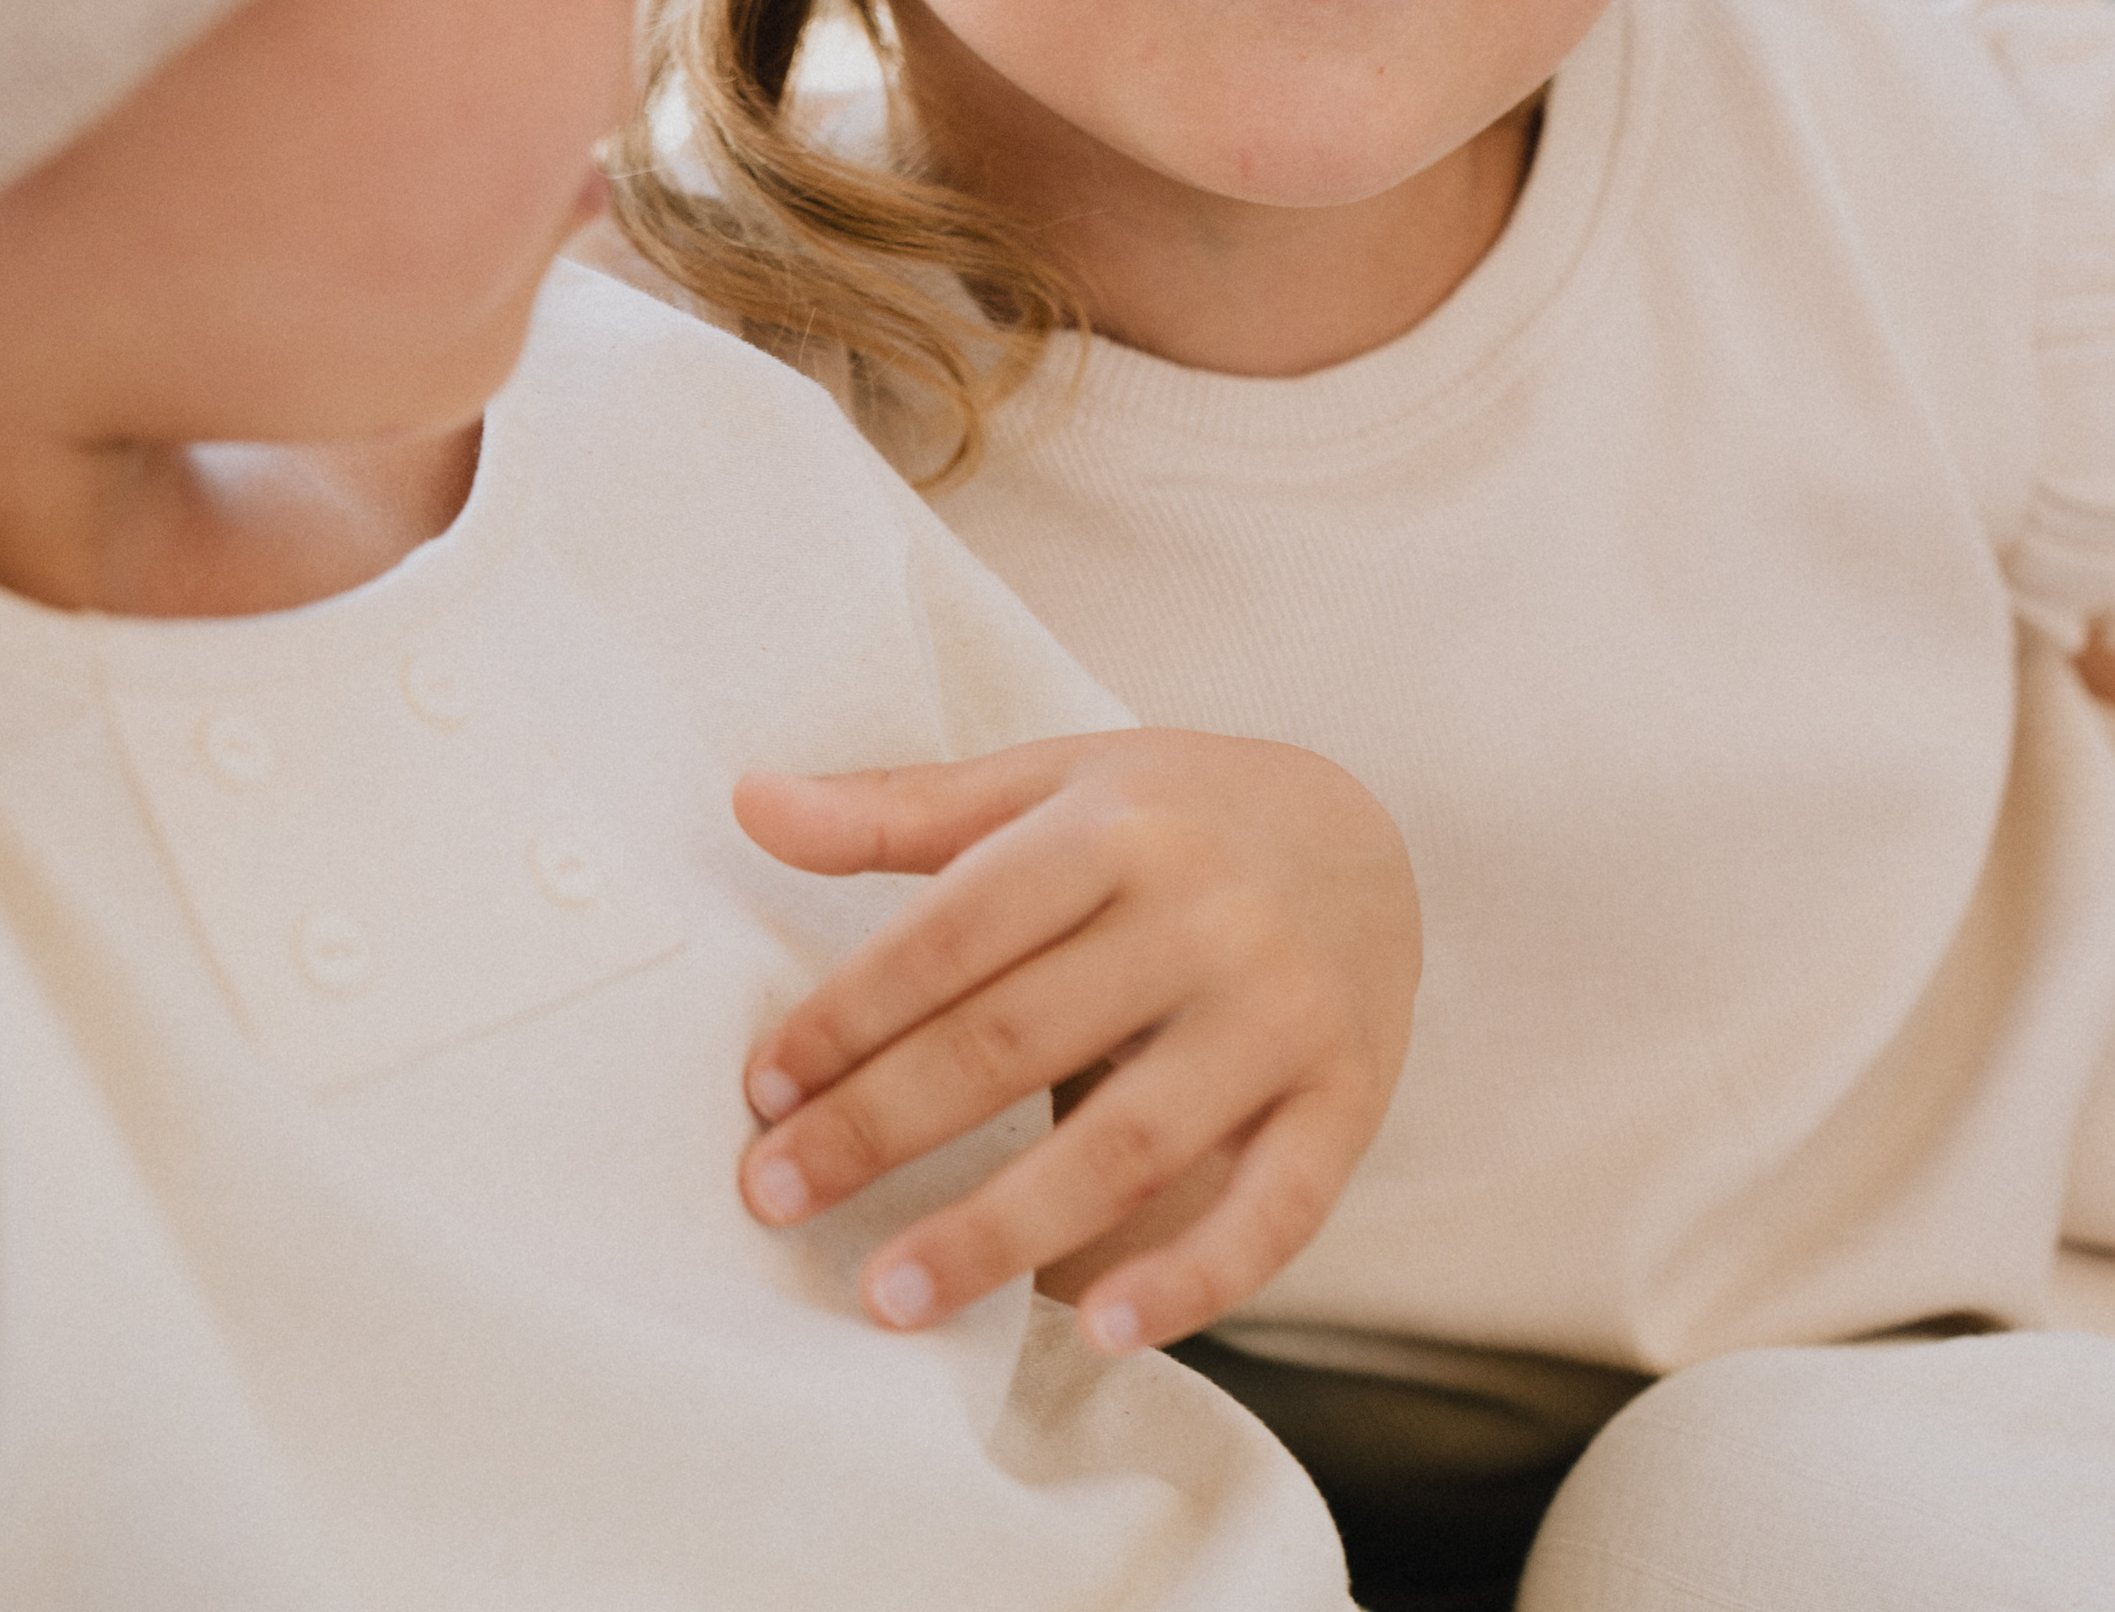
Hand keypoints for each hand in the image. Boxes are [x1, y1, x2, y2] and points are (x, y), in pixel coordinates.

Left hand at [733, 729, 1418, 1355]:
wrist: (1366, 832)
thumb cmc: (1171, 814)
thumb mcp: (1047, 784)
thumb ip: (900, 809)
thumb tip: (748, 802)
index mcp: (1118, 828)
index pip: (957, 934)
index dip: (852, 1015)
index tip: (761, 1089)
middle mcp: (1205, 916)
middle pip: (1019, 1041)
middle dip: (883, 1127)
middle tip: (772, 1198)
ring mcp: (1280, 1015)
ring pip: (1128, 1145)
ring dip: (1000, 1231)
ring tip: (887, 1296)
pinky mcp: (1346, 1101)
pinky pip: (1275, 1211)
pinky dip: (1194, 1280)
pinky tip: (1101, 1329)